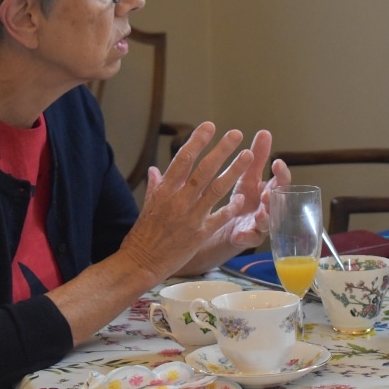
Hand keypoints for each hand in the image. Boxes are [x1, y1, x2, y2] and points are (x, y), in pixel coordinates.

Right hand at [119, 122, 254, 282]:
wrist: (140, 262)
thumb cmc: (143, 234)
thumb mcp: (147, 206)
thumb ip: (155, 186)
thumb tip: (154, 169)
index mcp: (165, 190)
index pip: (183, 159)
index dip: (197, 141)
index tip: (210, 126)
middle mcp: (178, 200)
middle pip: (204, 170)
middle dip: (221, 150)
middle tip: (236, 134)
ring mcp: (190, 217)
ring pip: (216, 189)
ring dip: (234, 171)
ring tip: (248, 156)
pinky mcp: (199, 234)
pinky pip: (219, 218)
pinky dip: (230, 208)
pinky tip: (242, 198)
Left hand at [179, 129, 292, 273]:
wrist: (224, 230)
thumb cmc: (241, 202)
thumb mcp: (248, 177)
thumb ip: (258, 157)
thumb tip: (265, 132)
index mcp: (269, 192)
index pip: (282, 182)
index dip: (281, 174)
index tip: (277, 163)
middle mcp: (269, 209)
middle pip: (279, 204)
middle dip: (276, 198)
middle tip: (270, 193)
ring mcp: (260, 226)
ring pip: (268, 224)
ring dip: (265, 218)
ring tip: (260, 213)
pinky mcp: (247, 240)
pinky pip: (249, 240)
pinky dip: (246, 238)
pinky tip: (240, 235)